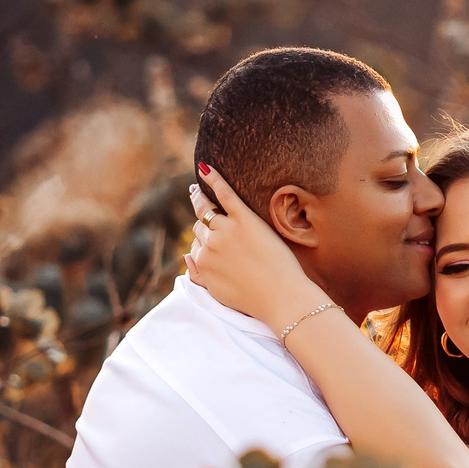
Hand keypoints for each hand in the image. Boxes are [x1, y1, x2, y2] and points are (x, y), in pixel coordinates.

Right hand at [185, 165, 328, 328]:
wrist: (282, 298)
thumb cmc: (254, 299)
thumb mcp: (217, 292)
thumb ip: (199, 275)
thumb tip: (186, 256)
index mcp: (202, 261)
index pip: (196, 244)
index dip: (204, 243)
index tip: (211, 240)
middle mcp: (209, 244)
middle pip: (200, 227)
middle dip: (204, 224)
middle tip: (207, 216)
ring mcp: (226, 230)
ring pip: (207, 211)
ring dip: (201, 201)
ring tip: (197, 191)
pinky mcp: (244, 220)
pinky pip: (224, 193)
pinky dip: (214, 179)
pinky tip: (206, 168)